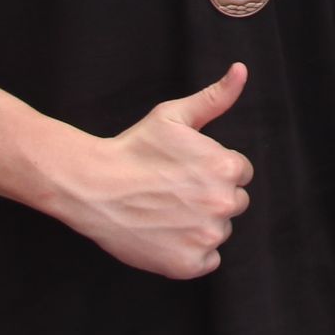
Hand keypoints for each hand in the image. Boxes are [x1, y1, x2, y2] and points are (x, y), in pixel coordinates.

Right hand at [53, 64, 255, 278]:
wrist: (93, 186)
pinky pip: (207, 260)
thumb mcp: (174, 116)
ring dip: (201, 224)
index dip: (213, 170)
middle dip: (211, 196)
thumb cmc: (134, 148)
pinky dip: (190, 253)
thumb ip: (215, 97)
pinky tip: (167, 235)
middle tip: (175, 191)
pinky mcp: (188, 264)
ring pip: (220, 231)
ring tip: (167, 211)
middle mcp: (223, 203)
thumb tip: (241, 70)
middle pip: (234, 203)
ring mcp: (206, 237)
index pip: (240, 172)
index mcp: (227, 167)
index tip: (186, 170)